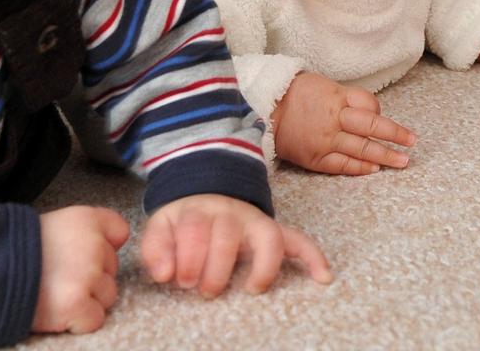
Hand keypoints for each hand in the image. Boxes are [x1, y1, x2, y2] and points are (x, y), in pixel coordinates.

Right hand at [34, 206, 129, 334]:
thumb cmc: (17, 250)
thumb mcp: (55, 223)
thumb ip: (85, 231)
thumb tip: (116, 242)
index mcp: (87, 219)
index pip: (119, 232)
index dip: (103, 246)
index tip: (81, 253)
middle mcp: (94, 245)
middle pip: (112, 270)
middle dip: (92, 278)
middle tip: (60, 276)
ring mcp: (88, 276)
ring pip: (107, 297)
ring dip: (87, 300)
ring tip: (56, 292)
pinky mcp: (78, 304)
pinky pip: (94, 319)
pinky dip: (78, 321)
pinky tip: (57, 309)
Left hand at [141, 194, 331, 297]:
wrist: (205, 190)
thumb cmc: (183, 222)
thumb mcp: (161, 227)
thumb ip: (157, 249)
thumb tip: (163, 275)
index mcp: (199, 209)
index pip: (195, 227)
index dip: (187, 256)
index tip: (181, 280)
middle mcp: (231, 212)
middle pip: (228, 233)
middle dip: (216, 266)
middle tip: (206, 290)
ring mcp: (255, 220)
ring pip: (267, 235)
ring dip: (262, 265)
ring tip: (252, 289)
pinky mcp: (274, 230)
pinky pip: (299, 239)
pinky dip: (313, 256)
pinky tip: (322, 277)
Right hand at [272, 72, 415, 174]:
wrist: (260, 111)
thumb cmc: (290, 94)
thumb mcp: (319, 84)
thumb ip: (342, 97)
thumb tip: (362, 108)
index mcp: (336, 97)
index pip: (369, 104)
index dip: (379, 112)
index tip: (382, 117)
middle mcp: (335, 118)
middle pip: (373, 126)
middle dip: (396, 135)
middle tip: (412, 142)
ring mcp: (326, 140)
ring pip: (363, 149)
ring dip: (386, 156)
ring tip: (402, 161)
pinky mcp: (316, 158)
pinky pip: (343, 165)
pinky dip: (360, 167)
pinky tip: (374, 169)